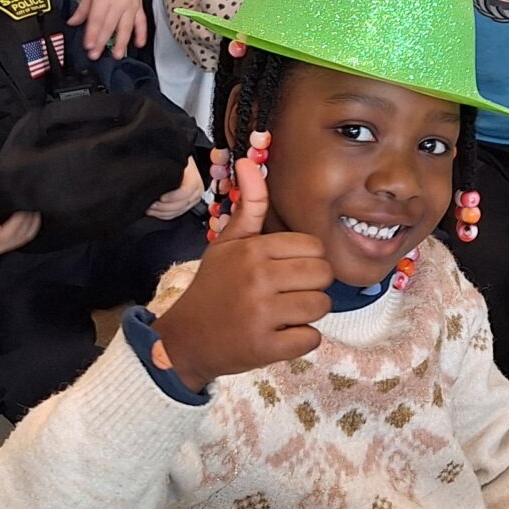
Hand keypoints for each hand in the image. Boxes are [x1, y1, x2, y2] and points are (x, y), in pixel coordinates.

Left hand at [71, 0, 148, 58]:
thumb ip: (83, 8)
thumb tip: (72, 23)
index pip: (96, 19)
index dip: (92, 34)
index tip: (88, 46)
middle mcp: (118, 2)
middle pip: (109, 26)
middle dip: (102, 42)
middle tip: (96, 55)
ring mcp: (130, 5)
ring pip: (126, 27)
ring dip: (122, 42)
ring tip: (117, 55)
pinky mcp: (139, 6)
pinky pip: (141, 22)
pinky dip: (141, 33)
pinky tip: (139, 44)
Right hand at [148, 158, 332, 392]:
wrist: (185, 340)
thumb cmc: (213, 287)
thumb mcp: (227, 244)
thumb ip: (249, 205)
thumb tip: (249, 160)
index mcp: (253, 251)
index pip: (313, 247)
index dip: (306, 260)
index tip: (286, 270)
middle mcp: (259, 279)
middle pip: (323, 275)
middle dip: (311, 286)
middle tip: (286, 294)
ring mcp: (263, 315)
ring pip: (321, 306)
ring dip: (308, 314)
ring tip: (283, 314)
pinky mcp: (266, 348)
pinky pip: (311, 339)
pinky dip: (300, 340)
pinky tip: (279, 334)